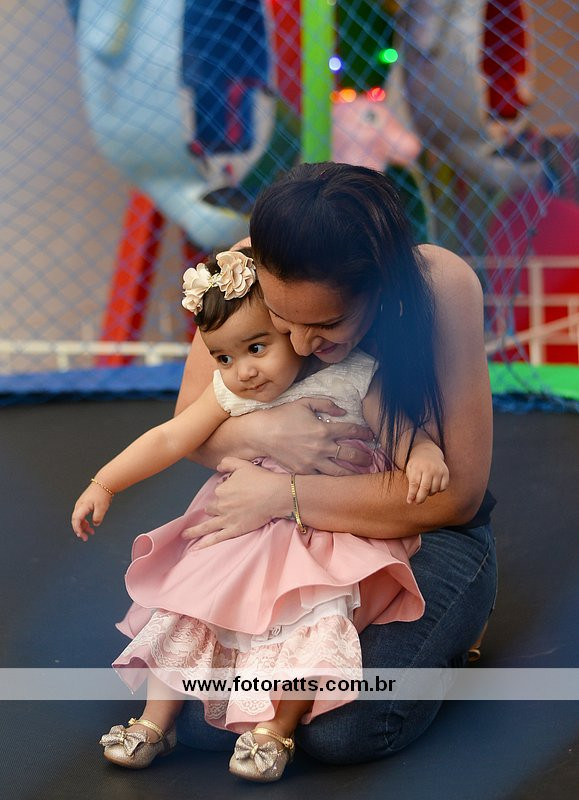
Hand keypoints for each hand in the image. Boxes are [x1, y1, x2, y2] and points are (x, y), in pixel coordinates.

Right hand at [71, 484, 112, 540]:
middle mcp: (79, 506)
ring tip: (91, 532)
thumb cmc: (102, 494)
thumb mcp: (102, 507)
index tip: (81, 535)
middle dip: (80, 530)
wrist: (104, 484)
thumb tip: (95, 524)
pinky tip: (91, 525)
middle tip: (86, 538)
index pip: (76, 520)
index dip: (77, 529)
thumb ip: (98, 517)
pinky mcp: (84, 504)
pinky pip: (82, 515)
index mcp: (82, 506)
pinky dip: (85, 521)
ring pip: (79, 518)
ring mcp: (81, 505)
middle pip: (76, 521)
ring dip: (84, 526)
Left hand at [182, 457, 288, 548]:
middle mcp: (221, 505)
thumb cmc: (260, 479)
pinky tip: (196, 547)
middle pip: (212, 507)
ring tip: (185, 535)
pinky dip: (205, 543)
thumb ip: (228, 463)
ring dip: (195, 530)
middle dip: (215, 507)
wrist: (275, 495)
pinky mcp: (234, 530)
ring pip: (207, 525)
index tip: (236, 490)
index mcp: (221, 490)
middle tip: (225, 507)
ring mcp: (227, 519)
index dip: (226, 490)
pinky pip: (217, 538)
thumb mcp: (242, 464)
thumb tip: (218, 467)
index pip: (218, 491)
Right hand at [258, 397, 374, 474]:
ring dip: (352, 472)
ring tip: (360, 473)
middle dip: (364, 457)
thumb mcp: (304, 403)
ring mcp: (313, 462)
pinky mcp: (304, 471)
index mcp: (324, 429)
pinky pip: (322, 477)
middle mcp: (322, 447)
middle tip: (370, 458)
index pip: (352, 431)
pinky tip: (338, 479)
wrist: (262, 434)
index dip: (364, 432)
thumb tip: (343, 411)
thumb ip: (326, 404)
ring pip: (340, 471)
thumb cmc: (282, 415)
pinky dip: (332, 478)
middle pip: (351, 454)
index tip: (370, 435)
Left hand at [405, 443, 449, 503]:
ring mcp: (438, 470)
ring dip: (429, 494)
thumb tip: (411, 499)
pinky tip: (433, 487)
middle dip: (420, 498)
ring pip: (434, 489)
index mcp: (417, 467)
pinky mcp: (446, 473)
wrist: (428, 452)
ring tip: (424, 491)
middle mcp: (429, 468)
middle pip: (425, 488)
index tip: (409, 502)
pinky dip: (438, 490)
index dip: (412, 494)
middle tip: (417, 503)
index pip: (414, 484)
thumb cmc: (417, 465)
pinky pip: (443, 487)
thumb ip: (411, 483)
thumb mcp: (410, 469)